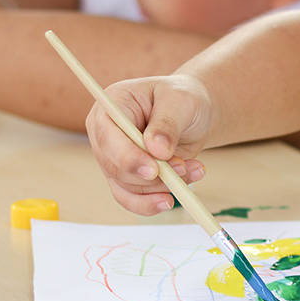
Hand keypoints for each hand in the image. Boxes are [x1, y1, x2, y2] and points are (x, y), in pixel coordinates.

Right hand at [85, 75, 215, 215]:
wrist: (193, 114)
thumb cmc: (183, 98)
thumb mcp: (181, 100)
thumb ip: (167, 124)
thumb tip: (157, 150)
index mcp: (112, 105)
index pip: (107, 137)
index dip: (128, 157)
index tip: (154, 170)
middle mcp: (105, 133)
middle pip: (114, 166)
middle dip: (151, 175)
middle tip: (183, 168)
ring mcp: (114, 157)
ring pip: (126, 186)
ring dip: (161, 186)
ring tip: (194, 170)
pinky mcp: (126, 176)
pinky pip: (131, 199)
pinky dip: (153, 201)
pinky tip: (173, 198)